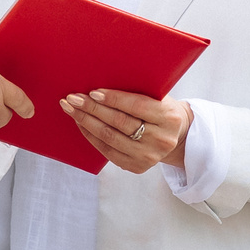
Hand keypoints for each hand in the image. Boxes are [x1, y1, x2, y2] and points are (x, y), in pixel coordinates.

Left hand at [63, 90, 192, 177]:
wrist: (177, 136)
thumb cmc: (163, 109)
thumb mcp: (160, 97)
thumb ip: (139, 92)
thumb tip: (102, 83)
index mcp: (169, 117)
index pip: (136, 106)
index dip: (113, 98)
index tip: (92, 92)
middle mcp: (160, 139)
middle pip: (119, 122)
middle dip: (92, 108)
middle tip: (73, 98)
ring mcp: (148, 156)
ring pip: (110, 137)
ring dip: (86, 122)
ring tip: (72, 109)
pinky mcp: (136, 167)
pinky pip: (107, 151)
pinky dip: (91, 136)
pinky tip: (81, 124)